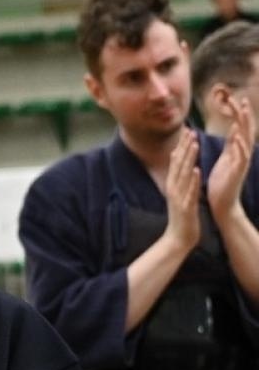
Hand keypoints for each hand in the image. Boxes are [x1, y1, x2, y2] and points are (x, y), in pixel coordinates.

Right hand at [164, 127, 201, 253]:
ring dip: (188, 159)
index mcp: (173, 185)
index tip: (188, 131)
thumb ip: (180, 181)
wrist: (178, 239)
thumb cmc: (182, 218)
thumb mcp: (179, 196)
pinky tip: (196, 170)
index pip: (176, 162)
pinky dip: (192, 180)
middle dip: (184, 147)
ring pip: (183, 174)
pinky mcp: (185, 207)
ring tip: (194, 144)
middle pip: (178, 164)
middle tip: (190, 131)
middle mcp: (173, 189)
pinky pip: (189, 191)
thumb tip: (183, 168)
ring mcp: (178, 198)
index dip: (182, 146)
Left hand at [209, 98, 253, 225]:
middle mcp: (241, 153)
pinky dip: (240, 146)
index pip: (238, 128)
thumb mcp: (226, 159)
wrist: (222, 204)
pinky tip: (238, 137)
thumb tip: (234, 128)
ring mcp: (242, 162)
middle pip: (245, 129)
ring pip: (246, 139)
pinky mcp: (238, 172)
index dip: (237, 114)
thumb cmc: (222, 182)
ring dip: (245, 125)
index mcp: (235, 150)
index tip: (235, 99)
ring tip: (243, 111)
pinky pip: (242, 157)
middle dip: (243, 114)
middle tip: (241, 99)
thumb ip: (230, 144)